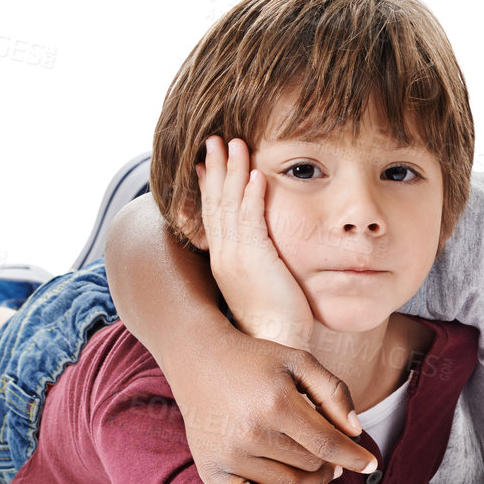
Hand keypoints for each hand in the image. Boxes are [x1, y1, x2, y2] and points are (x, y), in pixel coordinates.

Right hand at [179, 331, 376, 483]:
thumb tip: (356, 431)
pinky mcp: (209, 471)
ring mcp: (228, 456)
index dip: (355, 457)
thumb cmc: (256, 360)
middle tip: (335, 453)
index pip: (327, 444)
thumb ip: (334, 392)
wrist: (198, 360)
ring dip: (312, 481)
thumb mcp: (300, 361)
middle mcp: (250, 434)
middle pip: (310, 465)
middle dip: (332, 462)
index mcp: (276, 404)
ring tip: (318, 465)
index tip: (371, 463)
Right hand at [198, 136, 312, 349]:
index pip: (212, 215)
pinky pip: (251, 220)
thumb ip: (262, 263)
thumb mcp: (265, 284)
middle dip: (215, 169)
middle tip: (213, 139)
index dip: (209, 186)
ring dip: (232, 172)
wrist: (279, 344)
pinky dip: (252, 195)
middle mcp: (225, 255)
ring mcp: (236, 257)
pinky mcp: (255, 260)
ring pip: (230, 205)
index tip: (204, 163)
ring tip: (234, 144)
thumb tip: (269, 253)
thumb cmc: (279, 321)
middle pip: (215, 203)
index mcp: (225, 261)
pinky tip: (257, 174)